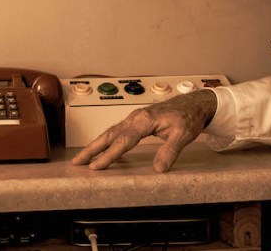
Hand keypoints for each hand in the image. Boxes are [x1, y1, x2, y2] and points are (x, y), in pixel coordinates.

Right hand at [71, 90, 216, 171]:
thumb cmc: (187, 116)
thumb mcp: (184, 135)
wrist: (193, 103)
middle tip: (77, 162)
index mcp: (144, 120)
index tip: (96, 166)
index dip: (108, 155)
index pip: (122, 141)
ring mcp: (134, 118)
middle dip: (92, 149)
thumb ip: (170, 151)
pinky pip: (117, 131)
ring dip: (96, 145)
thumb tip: (159, 168)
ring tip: (83, 158)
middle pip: (109, 134)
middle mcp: (135, 118)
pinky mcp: (136, 121)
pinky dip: (106, 140)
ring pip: (111, 132)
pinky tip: (102, 148)